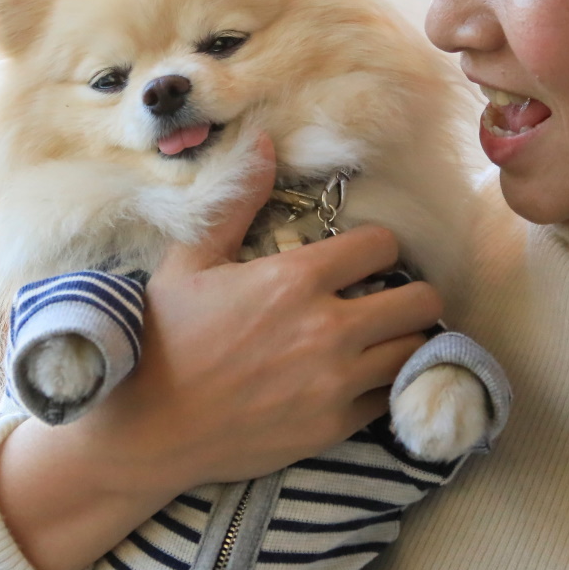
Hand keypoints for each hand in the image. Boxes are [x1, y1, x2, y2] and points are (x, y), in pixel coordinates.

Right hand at [0, 134, 443, 569]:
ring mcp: (335, 383)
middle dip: (411, 293)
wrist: (148, 428)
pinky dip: (387, 385)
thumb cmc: (164, 338)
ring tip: (385, 337)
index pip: (383, 245)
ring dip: (405, 340)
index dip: (378, 246)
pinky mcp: (334, 427)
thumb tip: (264, 141)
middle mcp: (327, 328)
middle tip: (389, 297)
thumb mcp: (190, 260)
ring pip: (415, 351)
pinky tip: (366, 377)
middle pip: (420, 301)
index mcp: (295, 278)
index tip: (363, 257)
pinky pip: (392, 398)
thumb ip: (238, 201)